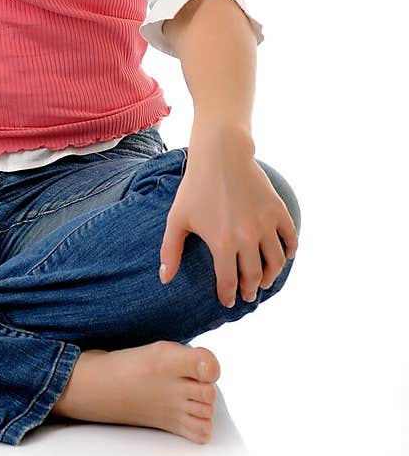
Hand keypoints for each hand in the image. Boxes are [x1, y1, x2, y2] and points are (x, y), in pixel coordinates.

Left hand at [158, 122, 298, 306]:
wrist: (220, 154)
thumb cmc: (195, 186)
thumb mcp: (177, 218)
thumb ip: (170, 251)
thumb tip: (164, 279)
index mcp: (221, 243)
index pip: (229, 282)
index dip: (229, 295)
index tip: (229, 301)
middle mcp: (246, 237)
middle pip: (254, 276)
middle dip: (250, 291)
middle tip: (248, 295)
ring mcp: (264, 223)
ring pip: (275, 262)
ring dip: (271, 277)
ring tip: (264, 281)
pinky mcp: (277, 210)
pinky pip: (290, 237)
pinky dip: (289, 250)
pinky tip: (283, 256)